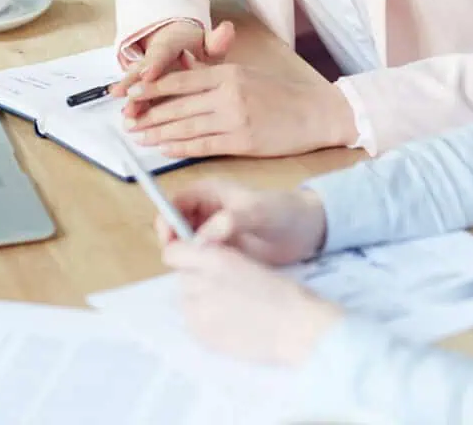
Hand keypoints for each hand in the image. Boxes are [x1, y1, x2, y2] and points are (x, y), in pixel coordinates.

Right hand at [111, 19, 234, 119]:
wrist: (181, 44)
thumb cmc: (199, 48)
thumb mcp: (209, 43)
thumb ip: (217, 40)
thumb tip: (227, 29)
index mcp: (172, 43)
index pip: (162, 52)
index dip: (155, 63)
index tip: (148, 74)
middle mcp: (156, 57)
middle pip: (143, 70)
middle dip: (136, 85)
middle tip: (130, 98)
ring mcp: (147, 72)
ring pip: (137, 85)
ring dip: (132, 100)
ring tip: (127, 115)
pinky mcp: (144, 86)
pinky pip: (137, 96)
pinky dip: (134, 108)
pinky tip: (128, 121)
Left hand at [123, 63, 356, 158]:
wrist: (314, 114)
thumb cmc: (279, 94)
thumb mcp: (246, 74)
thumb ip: (215, 74)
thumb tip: (182, 73)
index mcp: (228, 74)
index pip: (181, 80)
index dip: (153, 88)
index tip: (132, 95)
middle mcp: (228, 94)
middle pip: (179, 105)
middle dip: (149, 114)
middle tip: (128, 121)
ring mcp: (234, 119)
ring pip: (186, 126)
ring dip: (159, 133)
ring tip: (139, 137)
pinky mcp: (242, 142)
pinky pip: (203, 145)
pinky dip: (180, 148)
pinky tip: (164, 149)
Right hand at [155, 178, 326, 264]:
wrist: (306, 231)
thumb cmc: (283, 211)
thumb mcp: (258, 211)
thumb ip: (232, 219)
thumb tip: (203, 237)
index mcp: (208, 193)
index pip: (174, 203)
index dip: (166, 221)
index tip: (169, 242)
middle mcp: (205, 212)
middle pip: (174, 228)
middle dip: (174, 244)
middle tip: (185, 262)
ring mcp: (212, 235)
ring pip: (185, 247)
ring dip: (186, 259)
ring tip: (199, 272)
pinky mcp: (221, 254)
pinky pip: (200, 262)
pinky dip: (199, 270)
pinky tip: (209, 280)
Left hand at [164, 240, 342, 364]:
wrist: (296, 327)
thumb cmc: (281, 292)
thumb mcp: (246, 260)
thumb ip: (217, 256)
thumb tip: (197, 257)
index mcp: (215, 258)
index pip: (174, 251)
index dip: (183, 254)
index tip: (192, 259)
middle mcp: (201, 283)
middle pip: (182, 276)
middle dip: (196, 278)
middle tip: (222, 286)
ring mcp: (198, 312)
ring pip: (186, 300)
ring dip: (199, 300)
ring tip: (229, 306)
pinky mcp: (201, 336)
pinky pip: (193, 323)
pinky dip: (205, 321)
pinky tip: (229, 322)